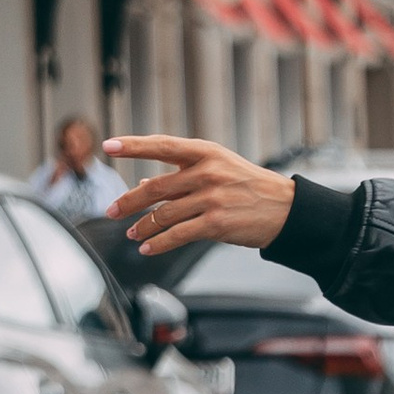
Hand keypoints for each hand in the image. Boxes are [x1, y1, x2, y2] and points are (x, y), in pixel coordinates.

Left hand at [105, 134, 294, 255]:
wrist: (285, 209)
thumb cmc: (249, 186)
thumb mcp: (220, 167)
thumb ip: (183, 174)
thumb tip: (144, 185)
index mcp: (206, 152)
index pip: (162, 145)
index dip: (133, 146)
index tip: (108, 145)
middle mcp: (207, 172)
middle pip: (155, 188)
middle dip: (129, 202)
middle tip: (111, 211)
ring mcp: (212, 198)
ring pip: (164, 215)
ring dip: (143, 227)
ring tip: (132, 234)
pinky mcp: (217, 223)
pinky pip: (178, 235)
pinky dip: (158, 244)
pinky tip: (148, 248)